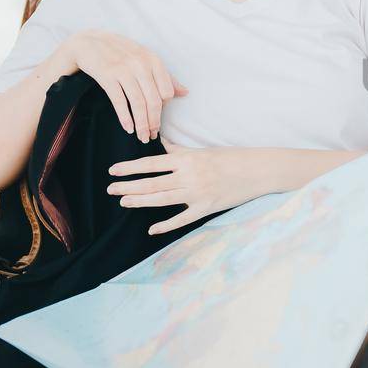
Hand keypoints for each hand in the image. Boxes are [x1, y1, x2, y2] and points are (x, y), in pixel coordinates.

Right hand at [63, 30, 187, 143]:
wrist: (90, 42)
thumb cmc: (121, 52)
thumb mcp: (146, 59)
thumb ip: (165, 76)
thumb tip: (185, 92)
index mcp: (153, 60)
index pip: (167, 92)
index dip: (164, 109)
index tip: (158, 120)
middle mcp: (140, 64)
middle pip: (154, 100)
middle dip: (154, 122)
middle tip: (151, 135)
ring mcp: (123, 70)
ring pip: (138, 103)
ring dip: (141, 124)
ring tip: (142, 137)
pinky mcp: (107, 76)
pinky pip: (119, 101)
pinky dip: (125, 117)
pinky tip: (128, 128)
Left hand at [106, 136, 256, 235]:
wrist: (257, 170)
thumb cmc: (230, 158)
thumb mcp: (202, 150)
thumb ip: (178, 150)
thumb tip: (158, 139)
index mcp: (187, 159)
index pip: (151, 163)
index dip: (130, 168)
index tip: (113, 171)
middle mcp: (189, 176)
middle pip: (152, 183)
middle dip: (128, 186)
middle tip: (110, 189)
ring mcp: (197, 193)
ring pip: (162, 199)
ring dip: (140, 201)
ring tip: (123, 202)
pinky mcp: (207, 208)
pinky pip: (182, 218)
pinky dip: (166, 224)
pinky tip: (151, 228)